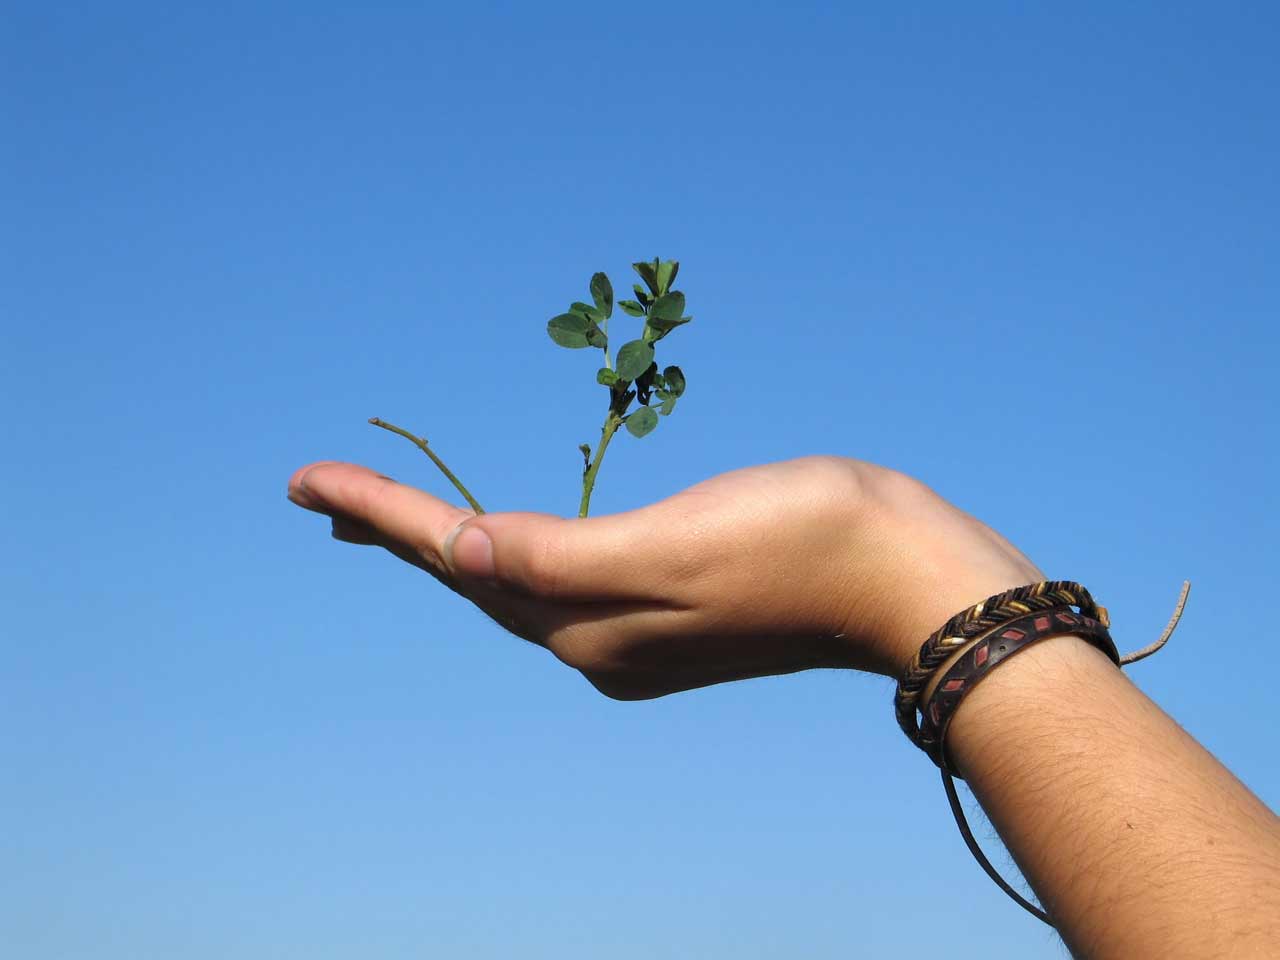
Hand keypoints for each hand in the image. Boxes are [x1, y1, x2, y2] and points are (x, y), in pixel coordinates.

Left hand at [287, 456, 1042, 697]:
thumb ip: (558, 557)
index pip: (457, 558)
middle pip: (473, 578)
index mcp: (588, 622)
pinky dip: (513, 552)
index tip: (303, 480)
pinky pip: (561, 580)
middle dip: (398, 534)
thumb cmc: (801, 540)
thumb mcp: (673, 543)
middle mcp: (598, 640)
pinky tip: (506, 541)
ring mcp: (635, 634)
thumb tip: (462, 550)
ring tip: (395, 517)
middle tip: (327, 494)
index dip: (381, 514)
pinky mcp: (672, 614)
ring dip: (449, 546)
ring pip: (513, 582)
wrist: (904, 579)